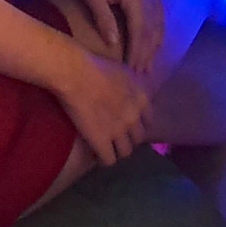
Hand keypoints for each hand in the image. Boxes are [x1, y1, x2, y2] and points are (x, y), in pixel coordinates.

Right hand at [53, 46, 152, 166]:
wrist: (77, 75)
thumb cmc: (96, 66)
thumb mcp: (123, 72)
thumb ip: (131, 86)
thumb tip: (130, 92)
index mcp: (140, 99)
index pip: (148, 121)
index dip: (138, 124)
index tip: (129, 125)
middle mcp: (134, 117)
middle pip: (138, 138)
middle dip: (128, 138)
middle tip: (116, 136)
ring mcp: (119, 131)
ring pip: (126, 152)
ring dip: (117, 150)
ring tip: (106, 146)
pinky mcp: (102, 142)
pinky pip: (109, 160)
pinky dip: (103, 158)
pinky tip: (95, 153)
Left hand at [55, 0, 164, 72]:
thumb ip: (104, 20)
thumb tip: (115, 44)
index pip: (140, 30)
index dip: (137, 52)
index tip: (132, 71)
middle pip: (151, 28)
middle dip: (147, 53)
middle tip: (141, 75)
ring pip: (158, 21)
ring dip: (154, 44)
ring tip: (148, 65)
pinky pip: (158, 13)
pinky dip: (157, 31)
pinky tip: (154, 44)